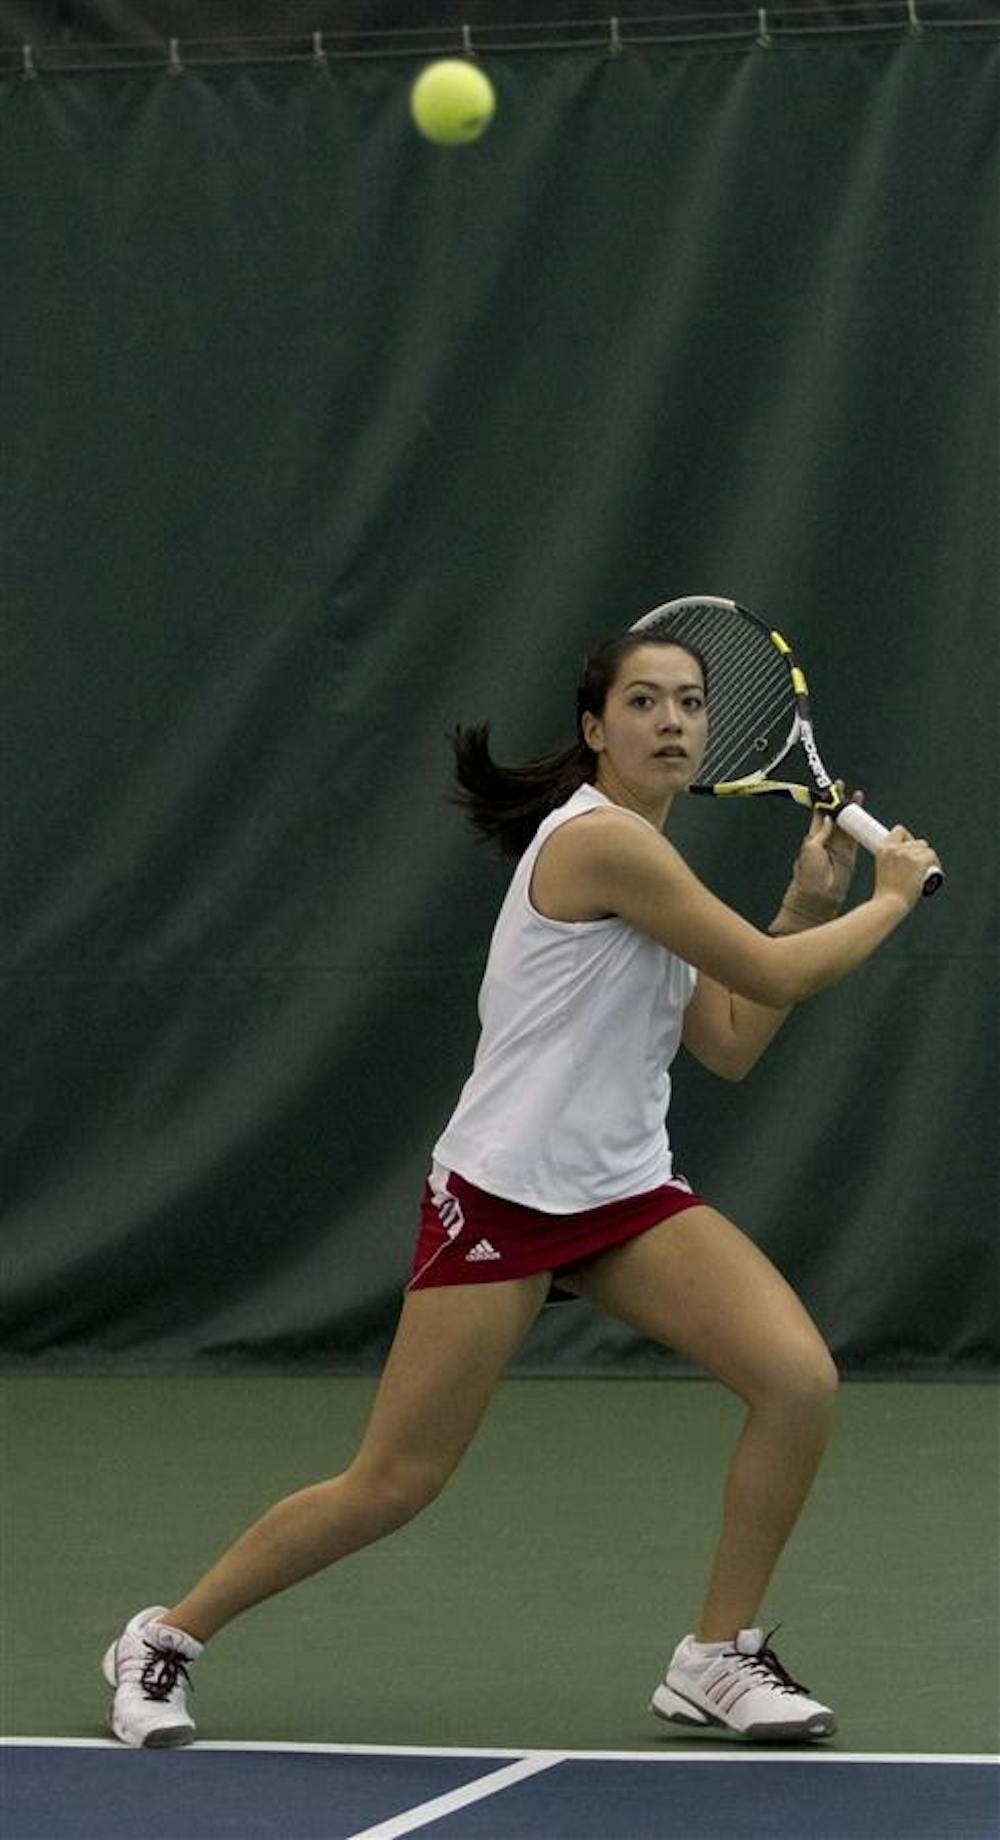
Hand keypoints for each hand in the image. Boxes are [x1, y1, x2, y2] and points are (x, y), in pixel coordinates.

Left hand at [788, 787, 862, 914]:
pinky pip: (856, 838)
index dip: (826, 800)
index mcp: (814, 836)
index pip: (821, 813)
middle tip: (845, 789)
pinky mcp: (849, 855)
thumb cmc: (808, 875)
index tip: (832, 788)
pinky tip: (863, 817)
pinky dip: (860, 827)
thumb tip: (829, 818)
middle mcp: (827, 840)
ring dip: (852, 812)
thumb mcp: (811, 848)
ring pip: (847, 825)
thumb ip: (822, 832)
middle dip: (840, 802)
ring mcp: (839, 847)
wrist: (818, 897)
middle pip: (836, 816)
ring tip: (858, 798)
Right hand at [874, 825, 939, 912]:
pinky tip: (935, 871)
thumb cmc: (885, 894)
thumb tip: (902, 865)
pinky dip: (935, 863)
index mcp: (883, 850)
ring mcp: (906, 854)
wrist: (889, 904)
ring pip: (925, 848)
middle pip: (916, 841)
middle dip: (920, 851)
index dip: (907, 838)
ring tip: (926, 870)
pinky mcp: (917, 862)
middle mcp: (894, 849)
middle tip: (919, 866)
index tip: (910, 850)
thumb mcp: (883, 871)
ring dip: (927, 858)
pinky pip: (931, 856)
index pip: (899, 830)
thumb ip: (891, 863)